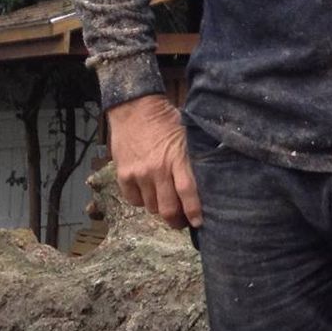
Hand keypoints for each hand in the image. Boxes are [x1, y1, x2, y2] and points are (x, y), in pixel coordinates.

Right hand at [106, 93, 202, 228]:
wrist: (135, 107)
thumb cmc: (167, 120)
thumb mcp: (188, 135)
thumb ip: (193, 158)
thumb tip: (209, 178)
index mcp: (177, 158)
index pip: (187, 192)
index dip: (193, 211)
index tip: (199, 223)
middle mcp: (157, 170)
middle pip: (167, 208)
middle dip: (176, 221)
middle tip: (182, 222)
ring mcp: (138, 174)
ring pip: (151, 207)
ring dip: (159, 208)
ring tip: (165, 203)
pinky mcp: (122, 175)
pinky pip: (133, 200)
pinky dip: (141, 201)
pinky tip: (148, 193)